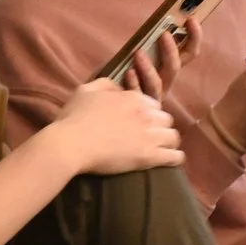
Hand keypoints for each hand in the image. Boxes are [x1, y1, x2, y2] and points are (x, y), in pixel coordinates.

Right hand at [40, 78, 184, 176]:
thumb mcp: (86, 90)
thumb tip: (119, 88)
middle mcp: (146, 114)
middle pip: (166, 119)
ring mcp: (149, 135)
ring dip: (168, 141)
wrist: (70, 144)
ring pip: (173, 137)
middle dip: (160, 126)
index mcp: (133, 98)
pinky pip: (174, 157)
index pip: (153, 104)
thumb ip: (106, 84)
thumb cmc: (73, 117)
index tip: (140, 121)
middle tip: (150, 136)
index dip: (148, 113)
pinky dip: (174, 158)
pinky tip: (170, 160)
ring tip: (161, 149)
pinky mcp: (149, 156)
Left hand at [124, 15, 200, 101]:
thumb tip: (155, 22)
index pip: (189, 53)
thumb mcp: (139, 54)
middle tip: (164, 35)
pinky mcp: (136, 105)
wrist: (106, 99)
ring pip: (157, 84)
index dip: (194, 37)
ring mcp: (151, 96)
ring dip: (149, 68)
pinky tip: (128, 72)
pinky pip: (137, 94)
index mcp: (168, 69)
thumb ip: (148, 42)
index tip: (191, 19)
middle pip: (174, 68)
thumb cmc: (124, 71)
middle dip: (171, 51)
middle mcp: (164, 83)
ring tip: (139, 53)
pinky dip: (134, 83)